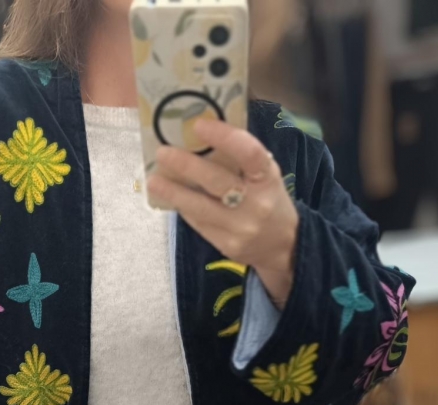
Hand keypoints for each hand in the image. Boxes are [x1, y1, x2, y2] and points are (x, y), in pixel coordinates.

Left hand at [147, 118, 298, 306]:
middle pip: (217, 181)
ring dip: (174, 192)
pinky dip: (183, 208)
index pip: (248, 153)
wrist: (283, 246)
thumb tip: (202, 134)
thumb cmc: (268, 199)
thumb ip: (241, 159)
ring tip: (154, 180)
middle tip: (163, 152)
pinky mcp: (226, 245)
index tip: (199, 125)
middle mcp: (256, 203)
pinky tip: (170, 197)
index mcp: (268, 178)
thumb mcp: (265, 176)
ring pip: (201, 208)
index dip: (224, 137)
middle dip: (187, 165)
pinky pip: (199, 223)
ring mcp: (240, 227)